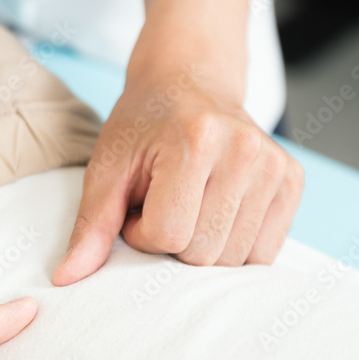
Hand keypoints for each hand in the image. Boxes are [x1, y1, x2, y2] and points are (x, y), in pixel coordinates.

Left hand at [52, 74, 303, 285]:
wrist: (190, 81)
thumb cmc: (143, 126)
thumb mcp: (107, 168)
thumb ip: (91, 225)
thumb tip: (66, 278)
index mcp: (196, 139)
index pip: (168, 235)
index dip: (142, 234)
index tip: (137, 207)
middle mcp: (244, 150)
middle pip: (203, 253)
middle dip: (173, 242)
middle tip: (163, 204)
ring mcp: (275, 166)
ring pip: (234, 260)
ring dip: (202, 246)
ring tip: (189, 205)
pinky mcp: (292, 181)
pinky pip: (263, 252)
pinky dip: (233, 246)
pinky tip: (217, 212)